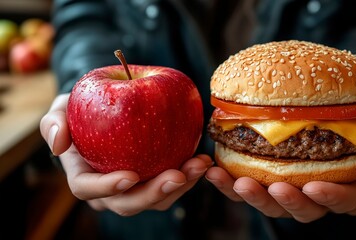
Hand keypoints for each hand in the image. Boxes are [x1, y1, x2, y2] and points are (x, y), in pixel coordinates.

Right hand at [40, 93, 212, 215]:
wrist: (106, 112)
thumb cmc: (80, 111)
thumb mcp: (61, 109)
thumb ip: (54, 122)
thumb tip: (58, 144)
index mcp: (84, 177)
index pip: (89, 189)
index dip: (107, 188)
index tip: (130, 176)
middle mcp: (110, 190)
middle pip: (129, 203)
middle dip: (154, 194)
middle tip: (177, 176)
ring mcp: (136, 187)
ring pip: (157, 199)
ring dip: (181, 185)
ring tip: (199, 164)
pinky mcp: (156, 178)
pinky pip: (173, 184)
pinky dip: (189, 174)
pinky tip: (203, 158)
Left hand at [205, 103, 355, 222]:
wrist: (335, 115)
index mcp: (351, 191)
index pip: (344, 202)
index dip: (330, 198)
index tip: (313, 187)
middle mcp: (319, 198)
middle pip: (302, 210)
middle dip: (283, 202)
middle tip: (268, 187)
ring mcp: (291, 192)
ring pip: (271, 204)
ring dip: (251, 197)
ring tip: (233, 180)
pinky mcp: (267, 182)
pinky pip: (248, 188)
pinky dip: (230, 183)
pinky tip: (215, 170)